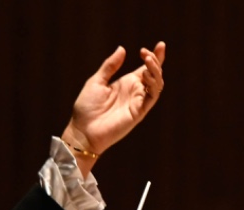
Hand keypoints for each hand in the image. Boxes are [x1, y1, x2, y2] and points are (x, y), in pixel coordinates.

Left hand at [63, 42, 165, 164]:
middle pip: (154, 74)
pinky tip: (145, 76)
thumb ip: (110, 66)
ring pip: (157, 84)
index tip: (161, 44)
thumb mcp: (97, 81)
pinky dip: (153, 85)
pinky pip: (152, 97)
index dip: (155, 57)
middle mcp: (134, 92)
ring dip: (155, 71)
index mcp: (126, 83)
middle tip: (146, 53)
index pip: (146, 68)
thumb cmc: (87, 108)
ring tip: (147, 61)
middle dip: (155, 61)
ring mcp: (138, 102)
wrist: (82, 131)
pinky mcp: (138, 112)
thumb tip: (122, 49)